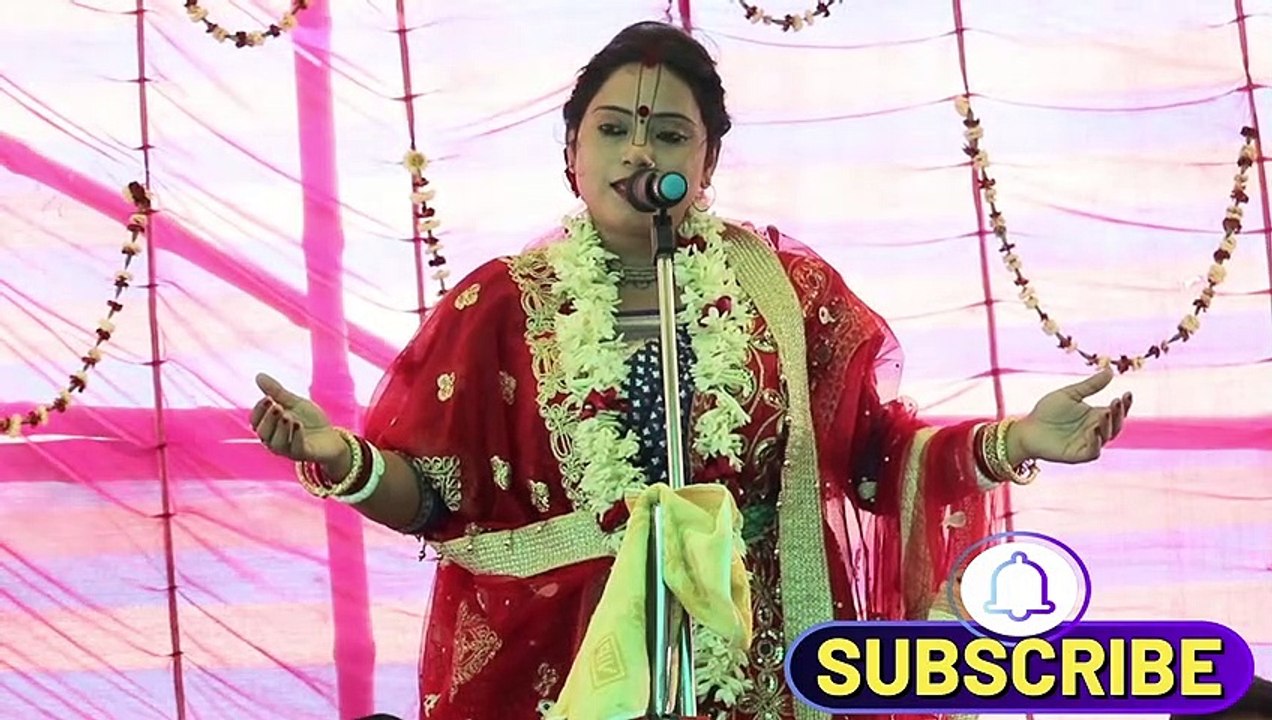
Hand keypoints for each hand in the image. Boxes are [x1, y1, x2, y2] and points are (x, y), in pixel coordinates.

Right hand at [249, 373, 346, 466]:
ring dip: (280, 429)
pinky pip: (295, 449)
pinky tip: (298, 424)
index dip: (259, 411)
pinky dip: (296, 436)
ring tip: (287, 416)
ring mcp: (288, 449)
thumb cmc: (310, 420)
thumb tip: (259, 375)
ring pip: (276, 444)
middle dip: (268, 419)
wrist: (332, 437)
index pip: (256, 421)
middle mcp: (275, 440)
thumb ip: (277, 392)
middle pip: (263, 433)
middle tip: (276, 406)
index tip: (268, 398)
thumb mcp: (294, 403)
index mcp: (270, 428)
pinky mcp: (303, 454)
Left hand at [1010, 367, 1131, 464]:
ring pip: (1107, 437)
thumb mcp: (1070, 395)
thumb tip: (1110, 371)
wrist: (1026, 429)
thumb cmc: (1047, 411)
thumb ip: (1090, 386)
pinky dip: (1095, 442)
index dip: (1125, 404)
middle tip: (1117, 401)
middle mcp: (1096, 430)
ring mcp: (1088, 444)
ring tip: (1105, 413)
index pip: (1117, 411)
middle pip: (1116, 424)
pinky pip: (1093, 451)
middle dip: (1119, 414)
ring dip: (1108, 426)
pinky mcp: (1078, 455)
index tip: (1127, 393)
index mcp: (1096, 416)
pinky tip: (1094, 431)